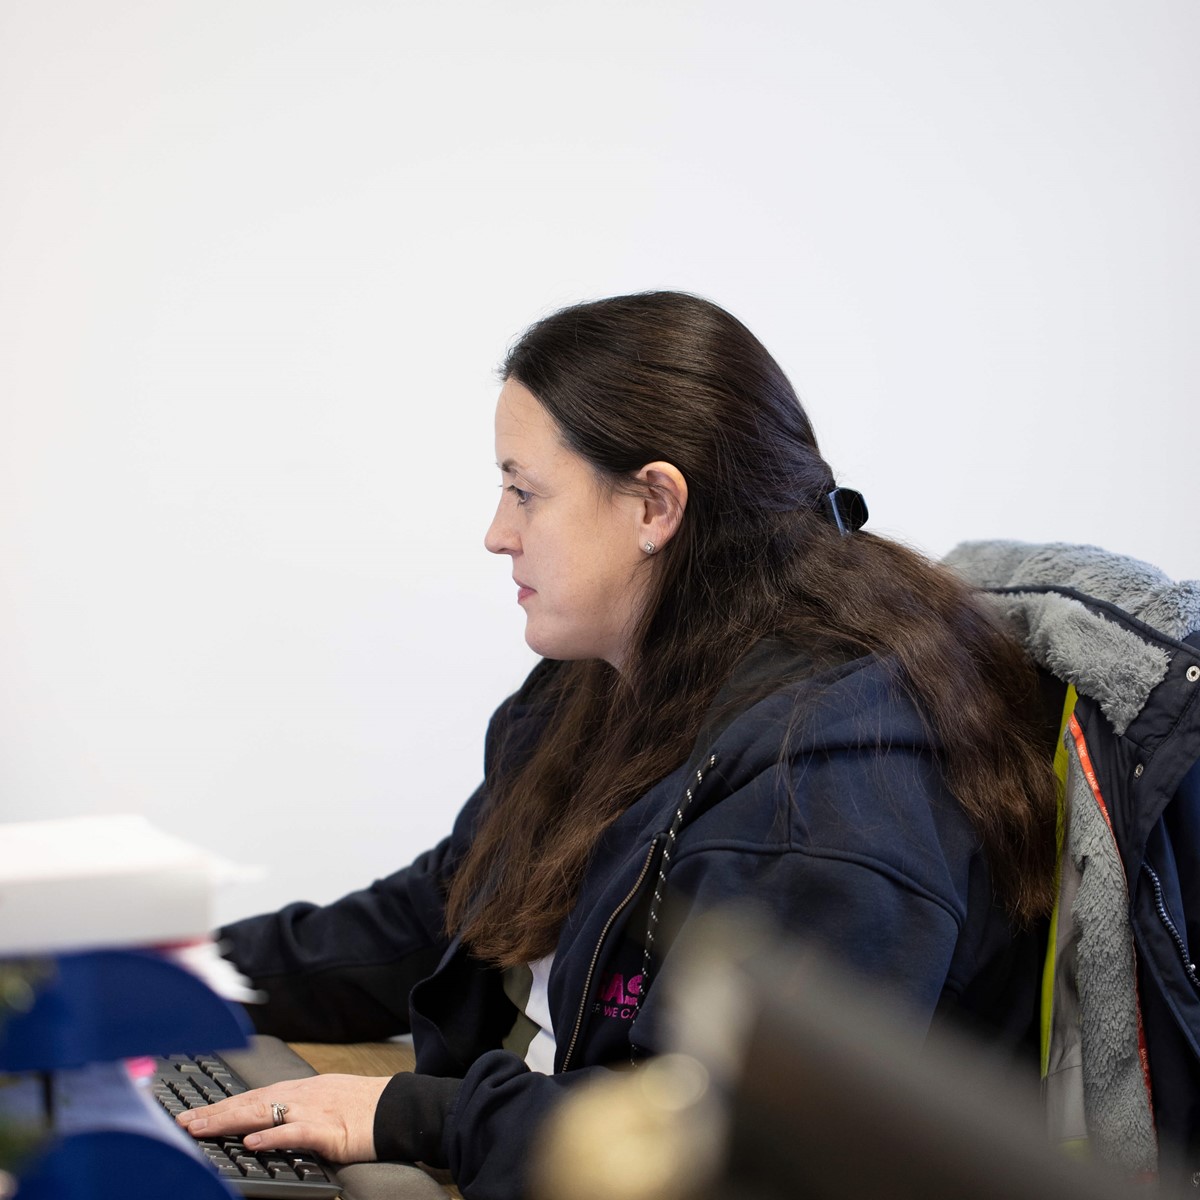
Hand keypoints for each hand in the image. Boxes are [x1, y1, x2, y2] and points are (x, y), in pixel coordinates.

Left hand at [176, 1073, 390, 1162]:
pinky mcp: (329, 1130)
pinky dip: (272, 1135)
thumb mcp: (325, 1101)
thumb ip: (296, 1110)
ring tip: (200, 1128)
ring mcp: (314, 1110)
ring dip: (228, 1121)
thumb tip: (266, 1123)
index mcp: (301, 1090)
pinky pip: (296, 1132)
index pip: (251, 1096)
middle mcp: (302, 1095)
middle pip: (249, 1102)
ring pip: (264, 1113)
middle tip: (181, 1123)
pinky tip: (252, 1140)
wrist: (398, 1107)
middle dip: (213, 1113)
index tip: (192, 1115)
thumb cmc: (364, 1107)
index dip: (220, 1106)